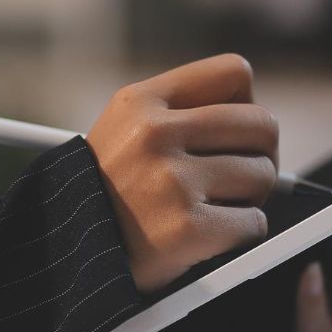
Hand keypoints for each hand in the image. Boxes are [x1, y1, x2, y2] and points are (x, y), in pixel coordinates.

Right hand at [87, 55, 277, 292]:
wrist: (68, 258)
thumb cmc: (108, 197)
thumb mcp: (125, 134)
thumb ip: (184, 117)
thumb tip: (263, 130)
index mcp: (141, 102)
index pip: (234, 73)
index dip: (246, 105)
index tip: (233, 135)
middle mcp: (154, 135)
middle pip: (261, 124)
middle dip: (260, 155)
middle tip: (240, 179)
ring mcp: (172, 181)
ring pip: (263, 174)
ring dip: (251, 198)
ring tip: (215, 209)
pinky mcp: (189, 228)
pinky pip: (255, 222)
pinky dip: (242, 234)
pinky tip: (210, 238)